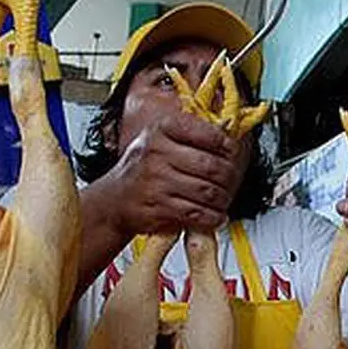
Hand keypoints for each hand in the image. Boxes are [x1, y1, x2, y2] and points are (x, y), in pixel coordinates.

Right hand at [100, 110, 243, 236]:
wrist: (115, 199)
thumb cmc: (144, 168)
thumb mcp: (161, 140)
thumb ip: (191, 134)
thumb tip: (228, 132)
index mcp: (162, 130)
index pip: (206, 133)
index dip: (226, 145)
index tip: (232, 152)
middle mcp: (158, 153)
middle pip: (212, 166)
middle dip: (230, 176)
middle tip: (232, 181)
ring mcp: (157, 181)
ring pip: (207, 192)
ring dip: (223, 199)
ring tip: (223, 199)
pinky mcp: (158, 207)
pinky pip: (197, 213)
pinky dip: (213, 217)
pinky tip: (215, 215)